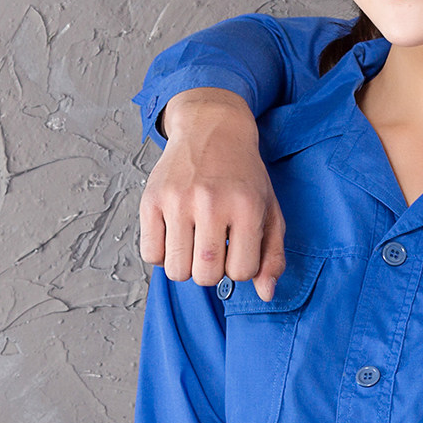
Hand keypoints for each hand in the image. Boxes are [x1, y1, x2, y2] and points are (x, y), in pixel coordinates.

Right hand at [138, 88, 285, 299]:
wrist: (211, 128)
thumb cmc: (244, 175)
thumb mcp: (269, 210)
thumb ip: (273, 255)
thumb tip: (265, 294)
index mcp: (246, 207)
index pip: (240, 271)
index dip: (239, 268)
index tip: (237, 249)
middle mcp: (211, 203)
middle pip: (204, 275)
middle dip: (211, 272)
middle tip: (214, 249)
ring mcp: (177, 200)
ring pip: (175, 269)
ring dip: (185, 266)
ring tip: (193, 244)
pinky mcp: (151, 199)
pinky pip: (149, 254)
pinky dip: (161, 255)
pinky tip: (174, 236)